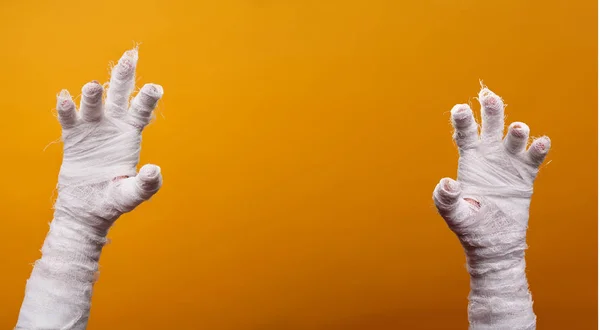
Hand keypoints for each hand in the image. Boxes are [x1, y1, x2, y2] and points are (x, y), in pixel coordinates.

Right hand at [55, 47, 163, 233]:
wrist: (87, 209)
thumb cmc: (114, 201)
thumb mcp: (132, 195)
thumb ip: (146, 185)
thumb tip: (154, 170)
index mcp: (131, 135)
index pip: (141, 111)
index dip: (147, 99)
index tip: (155, 87)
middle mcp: (113, 127)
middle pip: (120, 96)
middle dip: (124, 77)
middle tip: (130, 57)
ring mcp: (92, 129)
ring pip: (93, 105)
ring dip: (93, 96)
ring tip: (93, 87)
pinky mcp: (73, 138)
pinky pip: (69, 120)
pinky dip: (67, 109)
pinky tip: (65, 97)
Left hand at [433, 86, 549, 328]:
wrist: (494, 244)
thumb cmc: (470, 229)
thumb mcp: (455, 214)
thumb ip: (446, 200)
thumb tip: (446, 183)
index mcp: (469, 162)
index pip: (465, 135)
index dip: (463, 121)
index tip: (460, 108)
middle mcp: (489, 158)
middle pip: (490, 127)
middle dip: (490, 111)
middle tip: (489, 96)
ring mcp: (508, 165)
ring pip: (514, 140)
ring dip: (516, 132)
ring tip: (517, 129)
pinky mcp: (525, 177)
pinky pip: (533, 159)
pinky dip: (537, 149)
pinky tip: (540, 143)